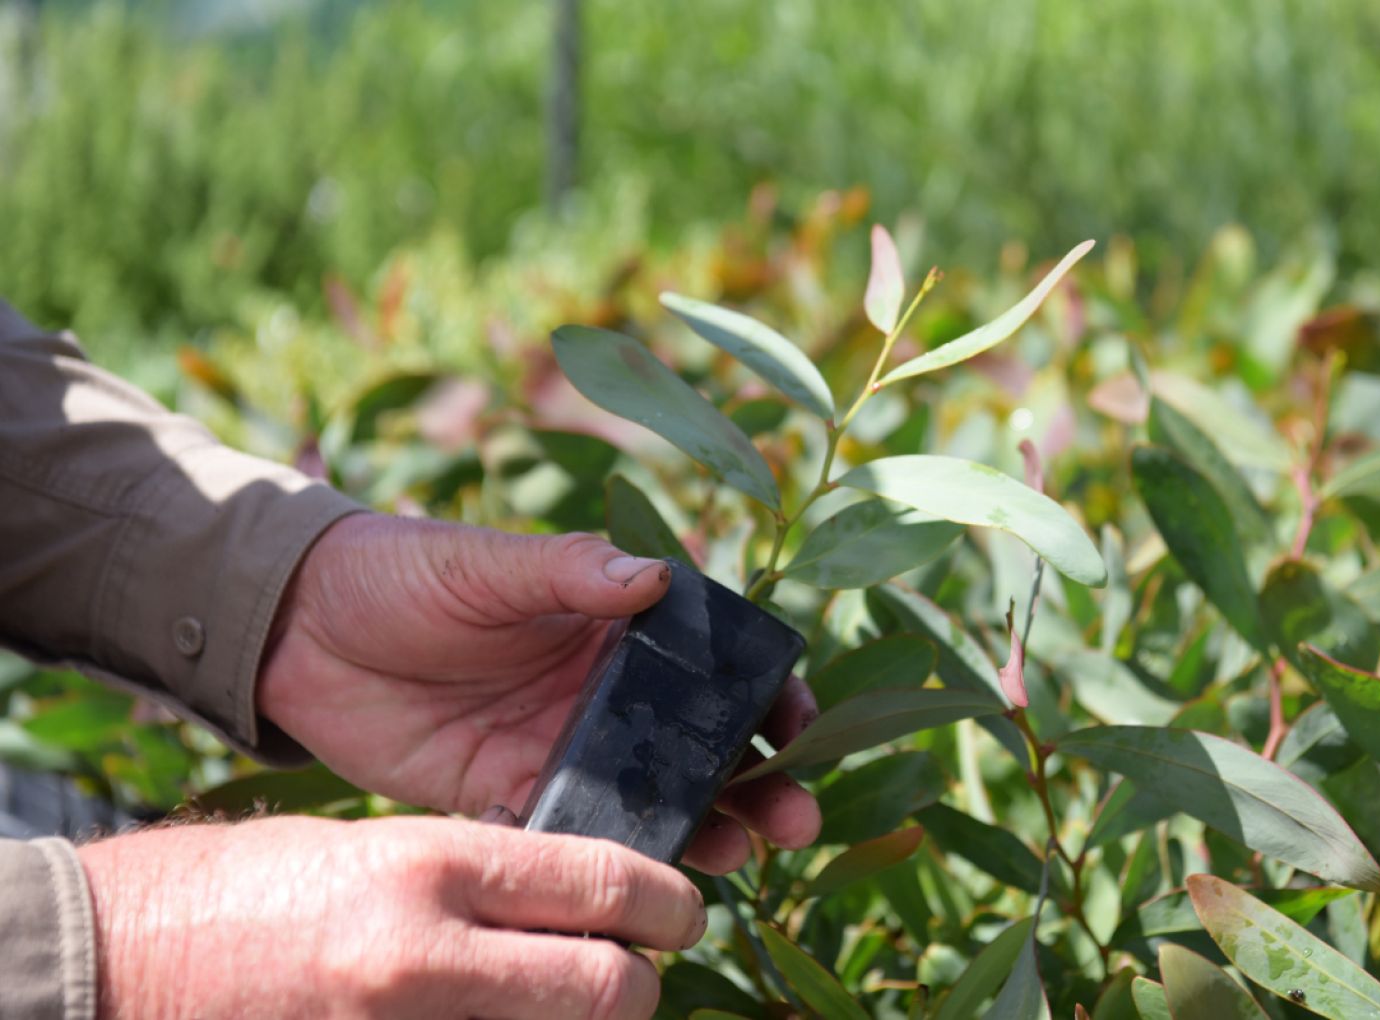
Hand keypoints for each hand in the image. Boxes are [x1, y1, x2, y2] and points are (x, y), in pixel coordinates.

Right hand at [78, 815, 704, 1019]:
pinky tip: (510, 1014)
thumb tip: (565, 901)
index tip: (683, 905)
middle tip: (640, 966)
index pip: (598, 883)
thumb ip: (474, 877)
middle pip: (607, 987)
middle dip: (640, 980)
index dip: (664, 900)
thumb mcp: (369, 850)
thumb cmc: (243, 890)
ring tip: (577, 996)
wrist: (117, 963)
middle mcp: (425, 958)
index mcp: (428, 869)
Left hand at [258, 515, 819, 871]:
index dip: (765, 691)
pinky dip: (599, 862)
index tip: (801, 725)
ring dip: (696, 828)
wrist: (295, 627)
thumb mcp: (485, 563)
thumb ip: (567, 571)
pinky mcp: (503, 794)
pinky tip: (630, 890)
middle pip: (698, 742)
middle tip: (793, 823)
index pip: (711, 659)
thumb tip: (653, 574)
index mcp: (611, 623)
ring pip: (647, 798)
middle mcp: (599, 690)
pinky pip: (565, 835)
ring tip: (732, 860)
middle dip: (754, 781)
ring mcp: (556, 746)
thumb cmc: (401, 570)